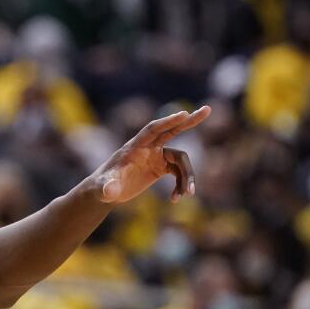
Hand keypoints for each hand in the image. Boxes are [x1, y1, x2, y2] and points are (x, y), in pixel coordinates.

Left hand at [92, 106, 210, 203]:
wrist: (106, 192)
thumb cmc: (102, 187)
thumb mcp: (104, 188)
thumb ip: (107, 188)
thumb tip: (109, 191)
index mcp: (134, 146)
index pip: (152, 129)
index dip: (167, 121)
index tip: (184, 114)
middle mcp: (147, 148)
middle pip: (171, 130)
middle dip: (189, 121)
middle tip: (208, 109)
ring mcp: (155, 156)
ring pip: (181, 161)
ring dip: (187, 177)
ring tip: (186, 195)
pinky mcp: (160, 167)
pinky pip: (178, 172)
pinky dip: (181, 185)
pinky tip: (175, 199)